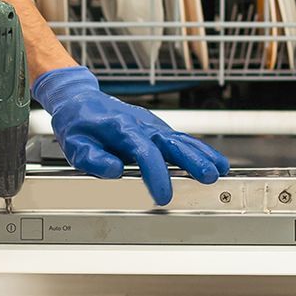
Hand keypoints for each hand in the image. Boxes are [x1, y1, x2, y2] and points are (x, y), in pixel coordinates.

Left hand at [32, 66, 229, 205]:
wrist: (78, 99)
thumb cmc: (77, 122)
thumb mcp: (74, 144)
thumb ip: (93, 158)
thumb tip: (114, 171)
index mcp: (121, 128)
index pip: (144, 153)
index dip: (156, 175)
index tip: (163, 197)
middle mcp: (140, 124)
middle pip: (171, 143)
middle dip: (192, 160)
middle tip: (209, 176)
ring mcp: (150, 125)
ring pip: (181, 139)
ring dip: (202, 154)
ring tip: (221, 169)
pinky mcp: (155, 128)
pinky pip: (179, 138)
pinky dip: (197, 148)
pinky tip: (212, 159)